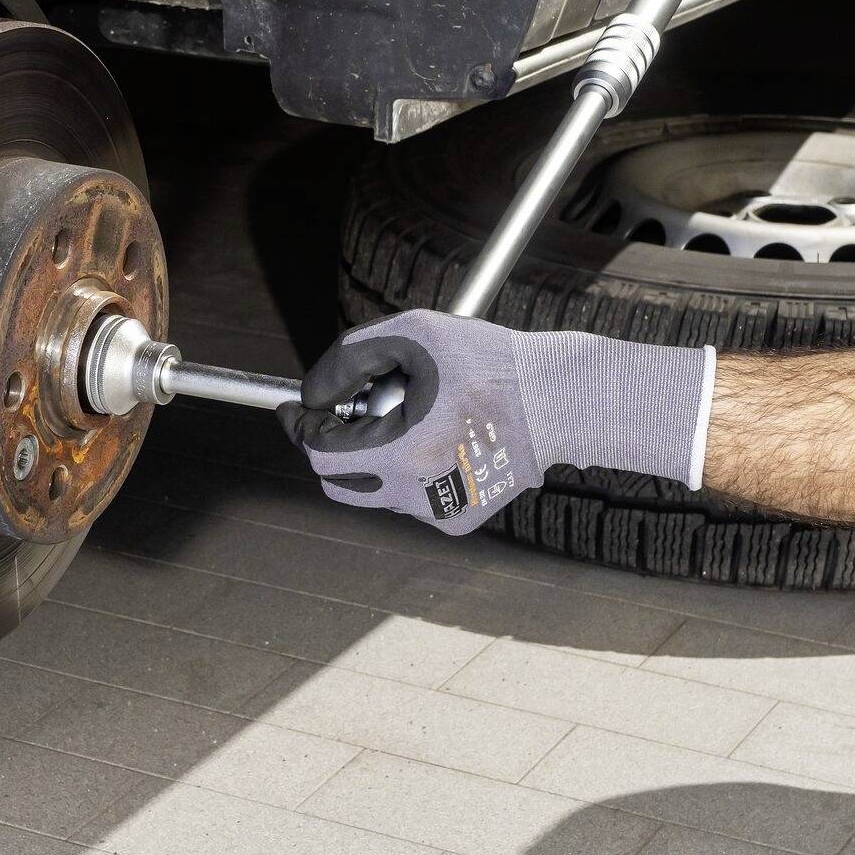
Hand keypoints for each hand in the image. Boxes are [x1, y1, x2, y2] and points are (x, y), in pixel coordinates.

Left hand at [281, 311, 717, 534]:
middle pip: (339, 484)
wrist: (558, 402)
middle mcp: (419, 495)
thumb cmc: (487, 361)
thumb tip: (312, 391)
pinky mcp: (459, 520)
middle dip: (329, 448)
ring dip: (371, 458)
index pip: (321, 455)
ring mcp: (440, 514)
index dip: (302, 428)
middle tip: (340, 415)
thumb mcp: (414, 334)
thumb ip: (351, 357)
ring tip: (404, 417)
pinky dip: (408, 472)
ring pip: (375, 493)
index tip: (296, 410)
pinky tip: (436, 440)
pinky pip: (410, 500)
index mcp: (405, 453)